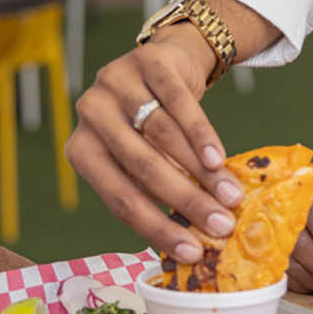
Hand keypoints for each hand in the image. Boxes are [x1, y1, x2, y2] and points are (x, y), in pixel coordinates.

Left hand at [63, 23, 245, 264]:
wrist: (164, 65)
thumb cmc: (149, 128)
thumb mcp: (141, 158)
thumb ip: (155, 190)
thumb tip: (192, 242)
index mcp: (81, 149)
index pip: (119, 198)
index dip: (156, 227)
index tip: (192, 252)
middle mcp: (90, 113)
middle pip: (142, 167)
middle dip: (186, 201)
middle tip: (221, 226)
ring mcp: (115, 82)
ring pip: (163, 135)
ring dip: (202, 171)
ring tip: (231, 196)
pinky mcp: (147, 60)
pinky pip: (178, 102)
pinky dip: (201, 134)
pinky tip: (220, 158)